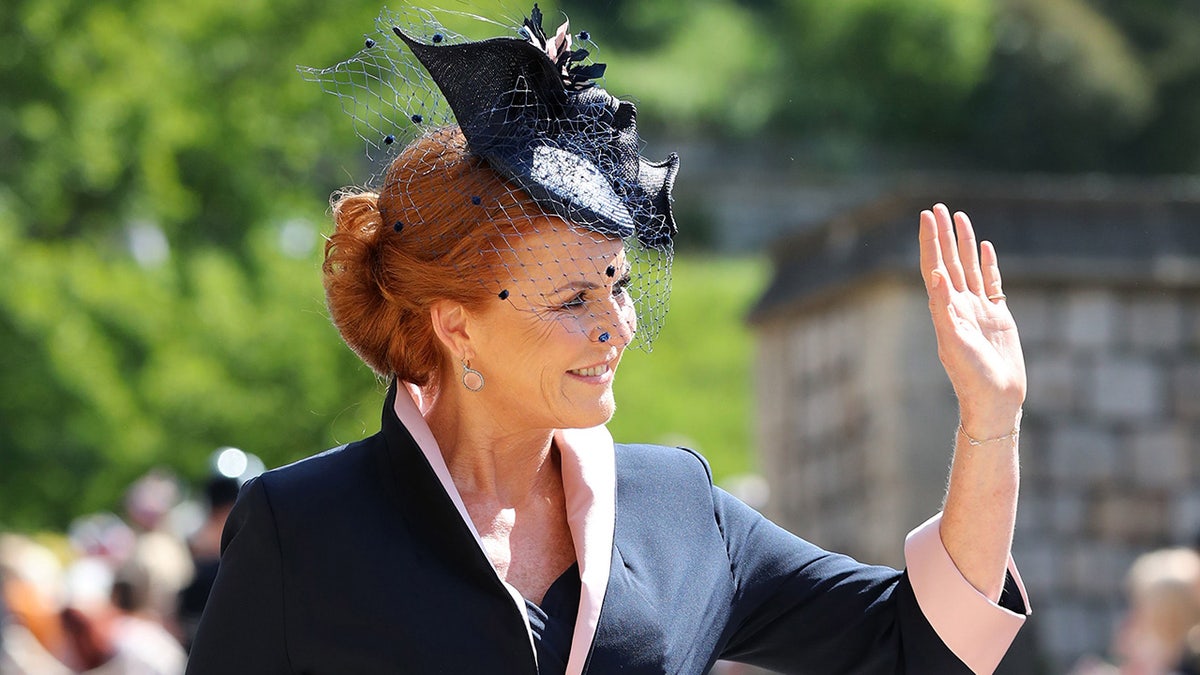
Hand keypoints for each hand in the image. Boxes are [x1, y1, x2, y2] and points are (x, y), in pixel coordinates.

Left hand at [919, 204, 1025, 438]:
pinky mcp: (998, 316)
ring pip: (969, 267)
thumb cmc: (972, 376)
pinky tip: (984, 247)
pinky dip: (987, 264)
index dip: (929, 242)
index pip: (934, 267)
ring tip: (960, 217)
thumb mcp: (954, 342)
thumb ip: (944, 309)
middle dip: (942, 235)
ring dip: (963, 243)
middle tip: (938, 207)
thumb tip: (936, 275)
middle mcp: (958, 305)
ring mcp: (978, 310)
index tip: (926, 216)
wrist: (995, 400)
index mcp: (944, 309)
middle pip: (948, 261)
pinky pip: (991, 283)